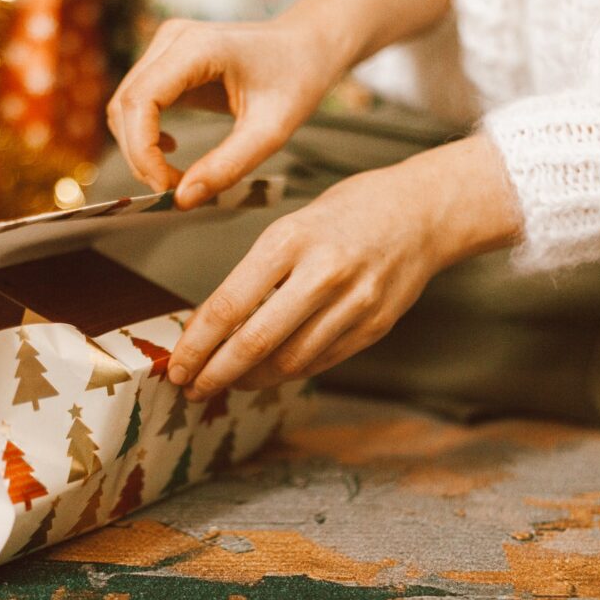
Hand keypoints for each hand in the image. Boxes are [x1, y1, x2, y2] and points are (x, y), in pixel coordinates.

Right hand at [107, 0, 452, 208]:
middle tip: (173, 190)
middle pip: (125, 106)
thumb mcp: (270, 131)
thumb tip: (182, 199)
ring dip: (140, 150)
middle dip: (140, 157)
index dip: (142, 151)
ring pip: (125, 107)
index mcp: (197, 48)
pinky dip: (146, 137)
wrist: (308, 47)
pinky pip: (138, 105)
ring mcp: (166, 49)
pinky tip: (172, 153)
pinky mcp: (167, 63)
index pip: (140, 102)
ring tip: (174, 177)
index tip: (165, 187)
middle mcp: (173, 41)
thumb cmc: (297, 77)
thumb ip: (227, 167)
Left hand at [167, 135, 523, 399]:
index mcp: (289, 241)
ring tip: (227, 381)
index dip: (197, 346)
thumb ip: (256, 275)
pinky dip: (287, 372)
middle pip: (255, 343)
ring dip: (250, 379)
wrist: (422, 211)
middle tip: (192, 388)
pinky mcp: (374, 326)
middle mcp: (322, 273)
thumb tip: (210, 325)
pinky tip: (268, 372)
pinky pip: (320, 362)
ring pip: (288, 361)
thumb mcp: (290, 227)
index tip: (177, 366)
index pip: (229, 306)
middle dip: (216, 374)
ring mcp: (353, 304)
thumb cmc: (348, 213)